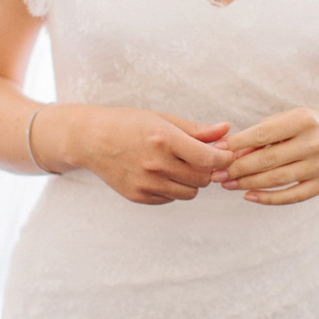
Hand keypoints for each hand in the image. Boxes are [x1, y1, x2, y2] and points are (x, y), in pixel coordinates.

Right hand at [65, 107, 234, 205]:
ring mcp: (146, 183)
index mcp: (164, 139)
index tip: (224, 154)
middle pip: (202, 179)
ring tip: (179, 166)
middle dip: (207, 169)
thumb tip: (227, 130)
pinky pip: (170, 199)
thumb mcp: (163, 119)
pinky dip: (173, 189)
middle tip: (199, 158)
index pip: (208, 159)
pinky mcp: (138, 196)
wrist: (92, 140)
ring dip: (191, 182)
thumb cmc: (130, 124)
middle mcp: (156, 164)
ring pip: (189, 193)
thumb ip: (197, 129)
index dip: (223, 158)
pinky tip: (161, 174)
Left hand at [211, 107, 318, 203]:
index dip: (238, 143)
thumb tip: (230, 154)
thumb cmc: (305, 126)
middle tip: (216, 174)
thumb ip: (259, 136)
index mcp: (304, 120)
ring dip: (247, 183)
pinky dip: (268, 198)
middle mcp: (316, 142)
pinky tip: (248, 196)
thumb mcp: (285, 121)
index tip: (217, 150)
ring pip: (277, 179)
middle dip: (238, 168)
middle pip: (268, 159)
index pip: (264, 134)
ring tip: (227, 184)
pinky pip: (292, 196)